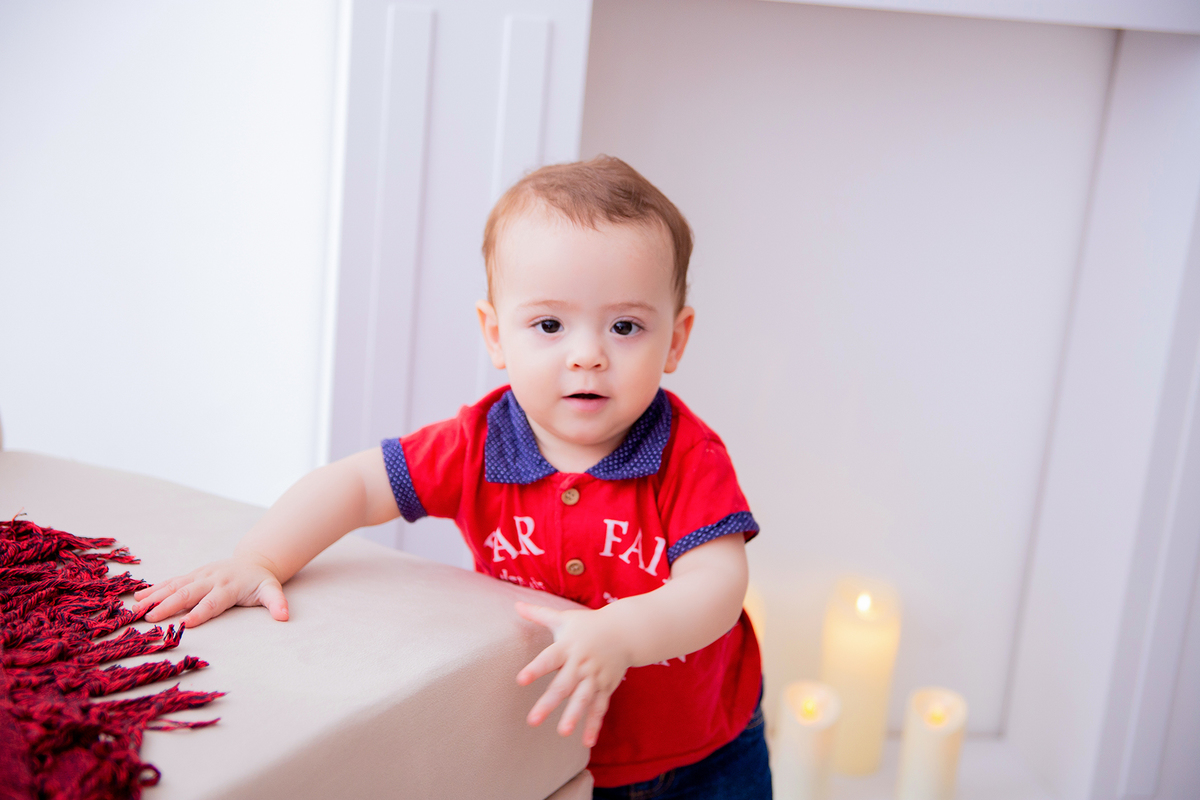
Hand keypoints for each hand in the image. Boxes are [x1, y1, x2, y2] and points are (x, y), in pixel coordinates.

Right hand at [131, 555, 288, 627]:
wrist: (253, 562)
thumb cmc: (260, 582)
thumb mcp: (272, 590)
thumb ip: (277, 603)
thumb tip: (284, 616)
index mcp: (229, 586)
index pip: (214, 601)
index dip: (201, 612)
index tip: (186, 623)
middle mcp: (212, 579)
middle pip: (189, 593)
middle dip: (169, 605)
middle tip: (150, 618)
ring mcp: (200, 575)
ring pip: (175, 585)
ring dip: (155, 597)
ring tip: (136, 609)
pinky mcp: (192, 575)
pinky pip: (171, 581)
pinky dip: (154, 588)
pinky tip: (137, 597)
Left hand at [514, 601, 629, 747]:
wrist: (626, 631)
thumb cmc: (588, 624)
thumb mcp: (564, 618)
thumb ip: (538, 614)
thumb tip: (516, 604)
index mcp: (567, 647)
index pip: (548, 659)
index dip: (535, 669)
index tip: (520, 680)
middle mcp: (581, 664)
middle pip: (564, 685)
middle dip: (549, 703)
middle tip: (532, 721)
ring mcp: (595, 677)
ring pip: (583, 698)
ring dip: (574, 715)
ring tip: (562, 732)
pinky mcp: (606, 687)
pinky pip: (599, 708)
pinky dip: (594, 724)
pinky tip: (586, 742)